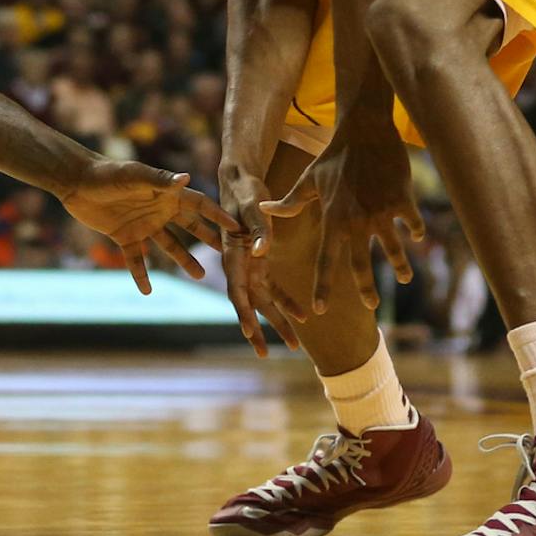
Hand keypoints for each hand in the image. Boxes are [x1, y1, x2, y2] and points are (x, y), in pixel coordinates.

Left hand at [58, 157, 240, 294]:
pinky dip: (141, 274)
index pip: (199, 205)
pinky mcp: (124, 236)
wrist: (77, 181)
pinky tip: (148, 290)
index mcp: (166, 192)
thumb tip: (187, 179)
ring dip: (183, 260)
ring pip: (169, 246)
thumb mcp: (135, 176)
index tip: (238, 229)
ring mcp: (143, 224)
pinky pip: (137, 259)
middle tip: (228, 255)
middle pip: (190, 227)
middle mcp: (159, 209)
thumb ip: (160, 181)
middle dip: (209, 239)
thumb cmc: (108, 173)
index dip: (218, 216)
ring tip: (198, 277)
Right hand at [217, 164, 299, 358]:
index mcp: (233, 254)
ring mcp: (249, 265)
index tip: (248, 333)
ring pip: (262, 300)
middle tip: (264, 355)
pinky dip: (285, 301)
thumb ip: (259, 230)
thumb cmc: (244, 191)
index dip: (242, 312)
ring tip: (293, 345)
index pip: (236, 290)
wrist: (241, 180)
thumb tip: (264, 251)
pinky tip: (301, 315)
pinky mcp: (259, 261)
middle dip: (258, 329)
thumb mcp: (251, 207)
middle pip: (248, 303)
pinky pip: (272, 287)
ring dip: (276, 321)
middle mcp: (239, 264)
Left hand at [260, 117, 420, 315]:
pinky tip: (418, 237)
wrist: (364, 132)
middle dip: (366, 287)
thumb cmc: (334, 158)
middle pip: (360, 264)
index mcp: (332, 218)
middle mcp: (356, 220)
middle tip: (370, 306)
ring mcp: (381, 211)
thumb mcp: (308, 180)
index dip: (322, 286)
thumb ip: (290, 201)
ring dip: (400, 265)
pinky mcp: (402, 200)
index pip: (325, 260)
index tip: (319, 310)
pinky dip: (416, 231)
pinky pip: (413, 223)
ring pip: (393, 248)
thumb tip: (264, 210)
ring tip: (404, 278)